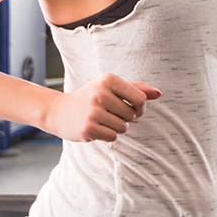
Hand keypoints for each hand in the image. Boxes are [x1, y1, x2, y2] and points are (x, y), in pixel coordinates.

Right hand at [43, 73, 161, 142]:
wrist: (58, 111)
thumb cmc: (91, 97)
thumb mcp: (111, 87)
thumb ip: (136, 89)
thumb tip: (158, 93)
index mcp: (108, 79)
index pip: (140, 98)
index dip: (140, 107)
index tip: (131, 107)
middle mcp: (100, 93)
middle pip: (132, 114)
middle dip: (126, 117)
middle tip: (110, 114)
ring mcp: (93, 112)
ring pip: (123, 127)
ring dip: (116, 127)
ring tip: (101, 120)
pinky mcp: (88, 128)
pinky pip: (113, 137)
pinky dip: (107, 135)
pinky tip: (95, 128)